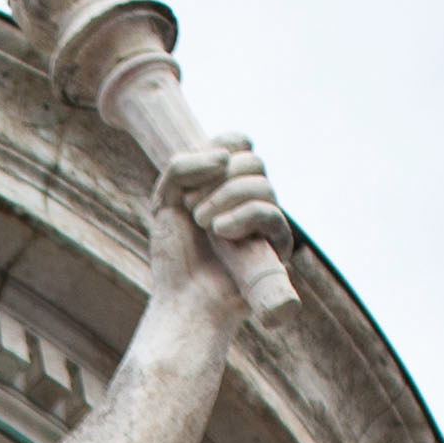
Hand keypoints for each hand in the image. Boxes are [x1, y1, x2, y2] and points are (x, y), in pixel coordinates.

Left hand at [143, 137, 286, 311]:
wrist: (183, 300)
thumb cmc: (174, 254)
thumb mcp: (165, 199)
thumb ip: (182, 165)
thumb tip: (225, 156)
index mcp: (228, 182)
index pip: (240, 142)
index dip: (218, 148)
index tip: (189, 182)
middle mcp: (252, 198)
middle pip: (253, 161)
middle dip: (217, 179)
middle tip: (190, 208)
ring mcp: (268, 221)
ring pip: (262, 184)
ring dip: (226, 196)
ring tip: (201, 223)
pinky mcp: (278, 246)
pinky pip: (270, 213)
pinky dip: (242, 215)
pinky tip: (220, 231)